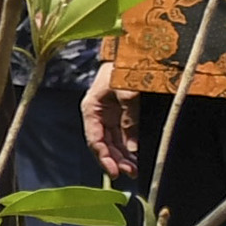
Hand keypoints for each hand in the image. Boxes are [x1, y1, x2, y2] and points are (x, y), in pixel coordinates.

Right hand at [81, 62, 133, 177]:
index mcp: (91, 110)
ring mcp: (108, 116)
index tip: (115, 171)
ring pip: (113, 142)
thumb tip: (132, 144)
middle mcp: (97, 116)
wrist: (128, 51)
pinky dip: (128, 146)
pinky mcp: (119, 114)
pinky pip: (122, 134)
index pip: (94, 140)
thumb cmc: (122, 68)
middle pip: (103, 144)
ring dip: (122, 156)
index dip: (103, 157)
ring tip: (133, 169)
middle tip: (128, 173)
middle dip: (115, 160)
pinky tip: (134, 156)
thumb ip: (129, 116)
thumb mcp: (126, 91)